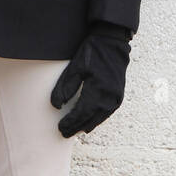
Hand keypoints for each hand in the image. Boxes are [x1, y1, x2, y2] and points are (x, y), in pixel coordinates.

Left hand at [50, 21, 131, 136]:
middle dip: (77, 127)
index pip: (81, 112)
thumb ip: (65, 87)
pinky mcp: (119, 94)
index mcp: (97, 89)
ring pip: (100, 117)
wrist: (112, 42)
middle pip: (90, 118)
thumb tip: (56, 106)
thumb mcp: (75, 67)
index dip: (70, 121)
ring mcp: (116, 96)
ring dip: (87, 125)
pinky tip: (90, 123)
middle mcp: (109, 96)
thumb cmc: (91, 53)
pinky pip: (107, 112)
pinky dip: (98, 119)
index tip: (60, 127)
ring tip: (76, 131)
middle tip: (64, 133)